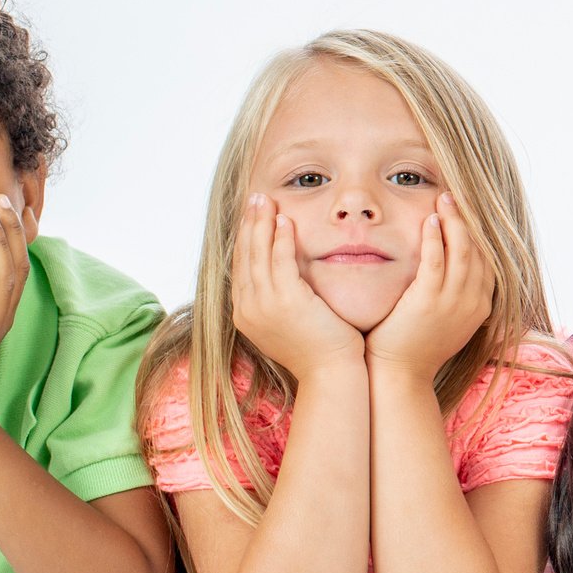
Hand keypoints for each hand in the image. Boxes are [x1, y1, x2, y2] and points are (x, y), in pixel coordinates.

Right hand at [231, 194, 363, 377]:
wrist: (331, 374)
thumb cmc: (319, 348)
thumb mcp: (290, 320)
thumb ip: (281, 298)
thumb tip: (284, 277)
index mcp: (246, 314)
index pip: (241, 266)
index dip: (245, 238)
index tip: (251, 215)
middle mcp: (248, 309)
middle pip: (244, 256)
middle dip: (248, 224)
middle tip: (254, 198)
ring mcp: (264, 306)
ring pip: (258, 255)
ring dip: (261, 224)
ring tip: (265, 200)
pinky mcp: (286, 302)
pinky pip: (280, 263)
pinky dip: (280, 240)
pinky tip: (285, 221)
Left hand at [366, 193, 493, 375]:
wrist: (400, 376)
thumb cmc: (415, 347)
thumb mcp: (445, 321)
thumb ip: (453, 296)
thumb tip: (449, 270)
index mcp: (480, 306)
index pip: (488, 259)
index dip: (480, 232)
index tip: (469, 210)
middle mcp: (473, 303)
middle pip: (478, 250)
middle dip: (469, 219)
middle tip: (457, 195)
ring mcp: (453, 303)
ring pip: (462, 251)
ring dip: (454, 221)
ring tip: (444, 199)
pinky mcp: (429, 302)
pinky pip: (437, 262)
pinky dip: (437, 239)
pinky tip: (430, 222)